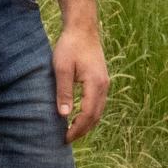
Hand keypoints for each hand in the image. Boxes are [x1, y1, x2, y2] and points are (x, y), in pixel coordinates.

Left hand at [53, 18, 109, 142]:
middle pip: (96, 116)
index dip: (77, 129)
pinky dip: (91, 114)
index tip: (65, 138)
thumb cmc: (70, 46)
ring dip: (87, 123)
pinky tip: (79, 115)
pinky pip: (99, 103)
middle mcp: (104, 86)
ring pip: (99, 110)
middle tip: (67, 139)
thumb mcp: (62, 68)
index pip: (88, 114)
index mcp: (95, 84)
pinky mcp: (102, 79)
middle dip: (83, 130)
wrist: (83, 28)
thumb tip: (64, 115)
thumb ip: (64, 91)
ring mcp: (105, 82)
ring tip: (72, 131)